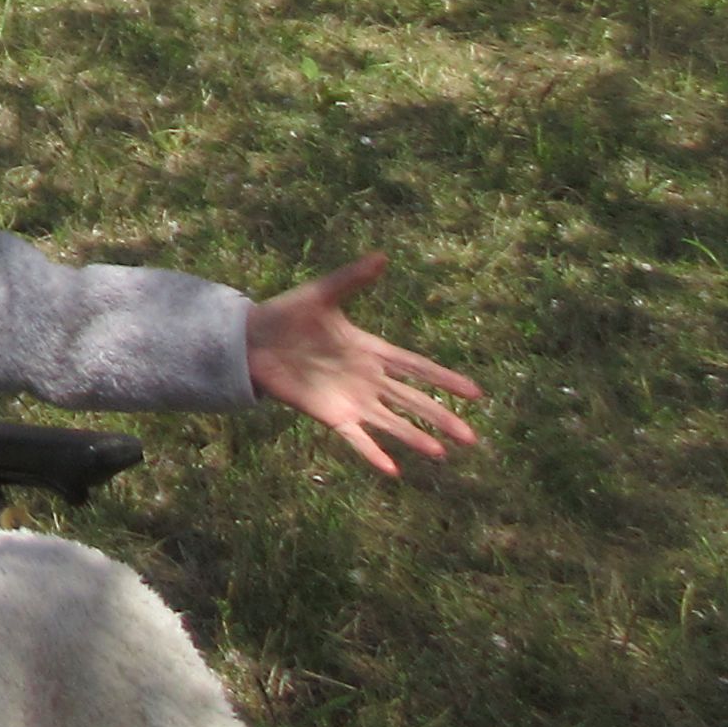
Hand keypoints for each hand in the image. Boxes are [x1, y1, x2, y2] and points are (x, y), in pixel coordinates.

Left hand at [247, 253, 484, 477]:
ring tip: (441, 453)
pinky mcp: (331, 415)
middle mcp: (368, 379)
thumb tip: (382, 256)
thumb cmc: (288, 315)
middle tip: (473, 438)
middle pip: (413, 400)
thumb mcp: (321, 294)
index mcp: (370, 350)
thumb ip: (352, 279)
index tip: (476, 394)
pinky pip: (356, 438)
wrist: (252, 340)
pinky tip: (393, 470)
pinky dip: (373, 453)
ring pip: (392, 423)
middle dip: (442, 417)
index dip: (444, 380)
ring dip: (415, 438)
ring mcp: (352, 399)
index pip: (416, 367)